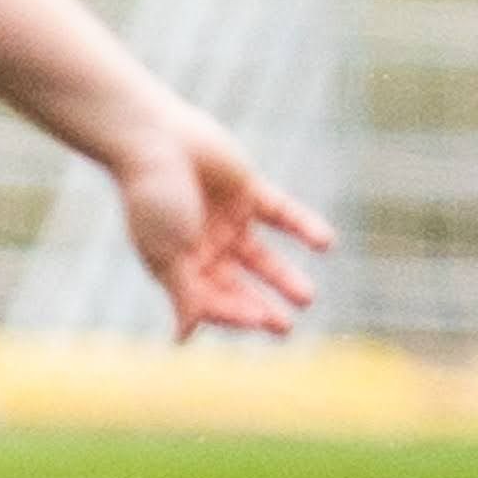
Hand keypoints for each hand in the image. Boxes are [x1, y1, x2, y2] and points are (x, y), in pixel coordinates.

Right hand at [113, 100, 333, 338]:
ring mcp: (227, 216)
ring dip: (282, 275)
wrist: (152, 137)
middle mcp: (204, 244)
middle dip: (259, 304)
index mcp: (179, 262)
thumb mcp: (168, 254)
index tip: (258, 320)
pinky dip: (304, 227)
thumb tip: (181, 340)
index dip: (235, 313)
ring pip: (261, 255)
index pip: (211, 298)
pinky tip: (325, 243)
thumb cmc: (152, 198)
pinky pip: (282, 213)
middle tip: (284, 326)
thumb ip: (183, 295)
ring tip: (307, 297)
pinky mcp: (248, 189)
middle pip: (237, 283)